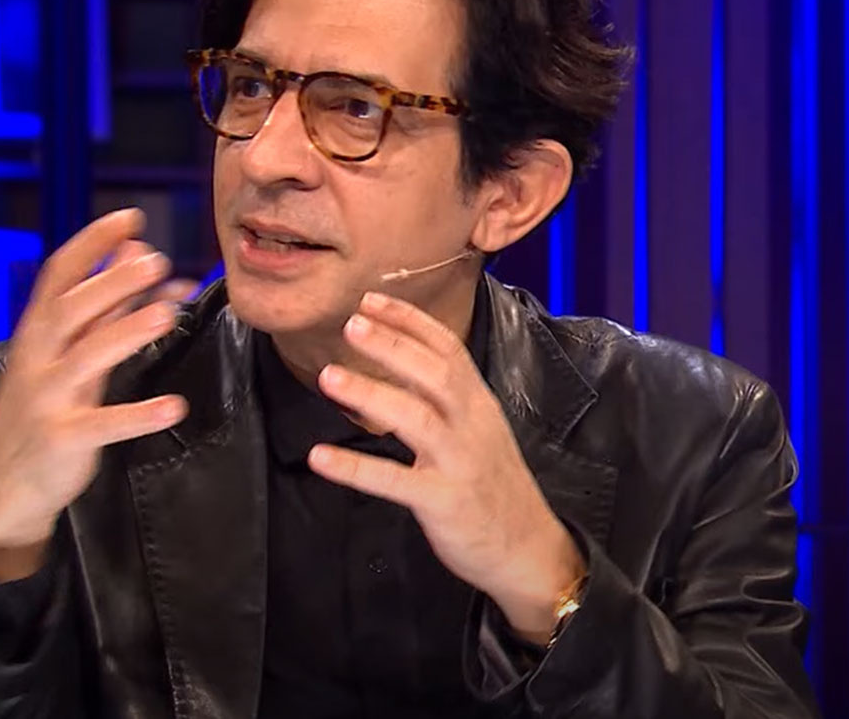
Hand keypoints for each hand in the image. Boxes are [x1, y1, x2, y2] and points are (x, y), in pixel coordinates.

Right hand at [0, 208, 189, 581]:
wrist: (3, 486)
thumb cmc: (44, 408)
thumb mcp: (69, 353)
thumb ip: (104, 307)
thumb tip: (140, 254)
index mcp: (37, 332)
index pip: (60, 275)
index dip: (93, 243)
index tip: (131, 217)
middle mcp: (37, 359)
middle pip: (70, 310)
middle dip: (111, 282)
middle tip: (155, 260)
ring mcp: (47, 399)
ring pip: (86, 358)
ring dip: (127, 333)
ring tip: (167, 313)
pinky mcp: (62, 440)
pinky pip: (102, 424)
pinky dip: (138, 416)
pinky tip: (175, 407)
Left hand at [308, 291, 585, 642]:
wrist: (528, 548)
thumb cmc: (493, 486)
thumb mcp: (479, 432)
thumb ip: (445, 399)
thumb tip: (400, 363)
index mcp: (478, 404)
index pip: (447, 349)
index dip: (410, 322)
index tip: (370, 300)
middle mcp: (472, 425)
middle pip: (434, 374)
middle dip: (392, 345)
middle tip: (351, 323)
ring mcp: (459, 462)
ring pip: (416, 418)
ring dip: (370, 393)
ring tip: (328, 377)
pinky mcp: (444, 501)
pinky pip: (395, 481)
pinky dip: (356, 467)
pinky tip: (320, 457)